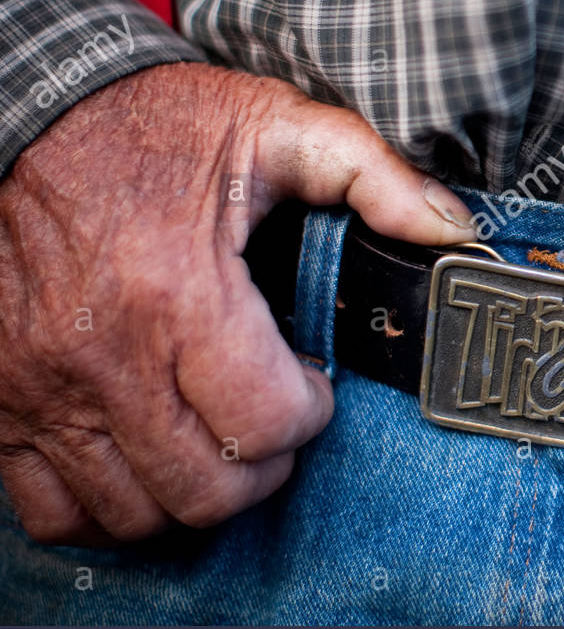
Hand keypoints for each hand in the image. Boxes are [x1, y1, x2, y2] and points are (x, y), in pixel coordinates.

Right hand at [0, 63, 475, 543]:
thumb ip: (373, 175)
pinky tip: (146, 462)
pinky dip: (110, 509)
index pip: (265, 423)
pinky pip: (54, 512)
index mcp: (178, 292)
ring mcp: (41, 391)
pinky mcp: (0, 404)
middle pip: (207, 488)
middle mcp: (103, 357)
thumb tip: (453, 229)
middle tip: (276, 424)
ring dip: (195, 495)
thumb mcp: (273, 124)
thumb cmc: (149, 125)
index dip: (312, 415)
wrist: (22, 115)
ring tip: (218, 443)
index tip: (314, 385)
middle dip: (266, 468)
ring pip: (136, 513)